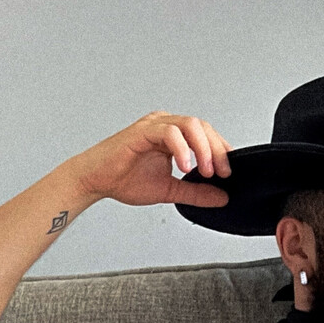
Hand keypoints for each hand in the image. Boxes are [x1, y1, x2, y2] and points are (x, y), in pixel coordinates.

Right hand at [71, 111, 232, 207]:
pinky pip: (170, 132)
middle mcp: (166, 125)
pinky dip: (182, 149)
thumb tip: (222, 197)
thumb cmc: (123, 180)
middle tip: (221, 173)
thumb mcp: (170, 191)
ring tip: (205, 171)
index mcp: (173, 135)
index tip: (228, 172)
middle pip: (203, 127)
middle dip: (217, 151)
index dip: (221, 151)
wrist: (95, 180)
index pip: (206, 135)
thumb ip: (196, 193)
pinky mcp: (143, 131)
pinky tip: (185, 167)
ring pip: (190, 125)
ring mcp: (154, 125)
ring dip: (203, 149)